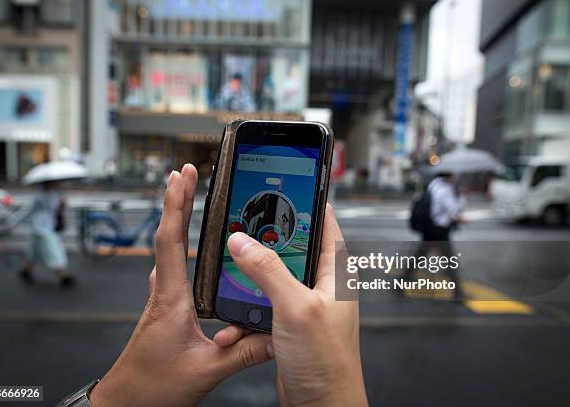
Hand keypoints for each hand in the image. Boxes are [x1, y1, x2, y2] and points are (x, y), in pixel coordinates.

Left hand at [90, 165, 271, 406]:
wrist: (125, 401)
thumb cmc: (152, 386)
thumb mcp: (205, 370)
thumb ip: (243, 352)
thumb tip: (274, 336)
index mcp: (171, 299)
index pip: (170, 241)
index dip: (175, 205)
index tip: (182, 178)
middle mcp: (163, 293)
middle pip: (166, 235)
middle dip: (175, 200)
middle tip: (185, 173)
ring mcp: (161, 299)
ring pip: (166, 249)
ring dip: (174, 218)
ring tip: (186, 197)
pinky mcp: (164, 308)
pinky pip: (170, 266)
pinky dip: (176, 242)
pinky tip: (185, 245)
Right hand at [227, 205, 366, 406]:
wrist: (323, 406)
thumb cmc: (328, 363)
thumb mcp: (297, 307)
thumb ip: (269, 272)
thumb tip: (243, 243)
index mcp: (336, 272)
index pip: (324, 222)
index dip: (305, 202)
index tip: (284, 186)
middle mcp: (321, 284)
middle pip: (290, 248)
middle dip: (264, 244)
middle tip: (243, 232)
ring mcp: (303, 303)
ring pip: (271, 277)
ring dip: (249, 283)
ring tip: (233, 281)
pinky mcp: (287, 323)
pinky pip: (262, 305)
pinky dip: (246, 311)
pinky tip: (236, 322)